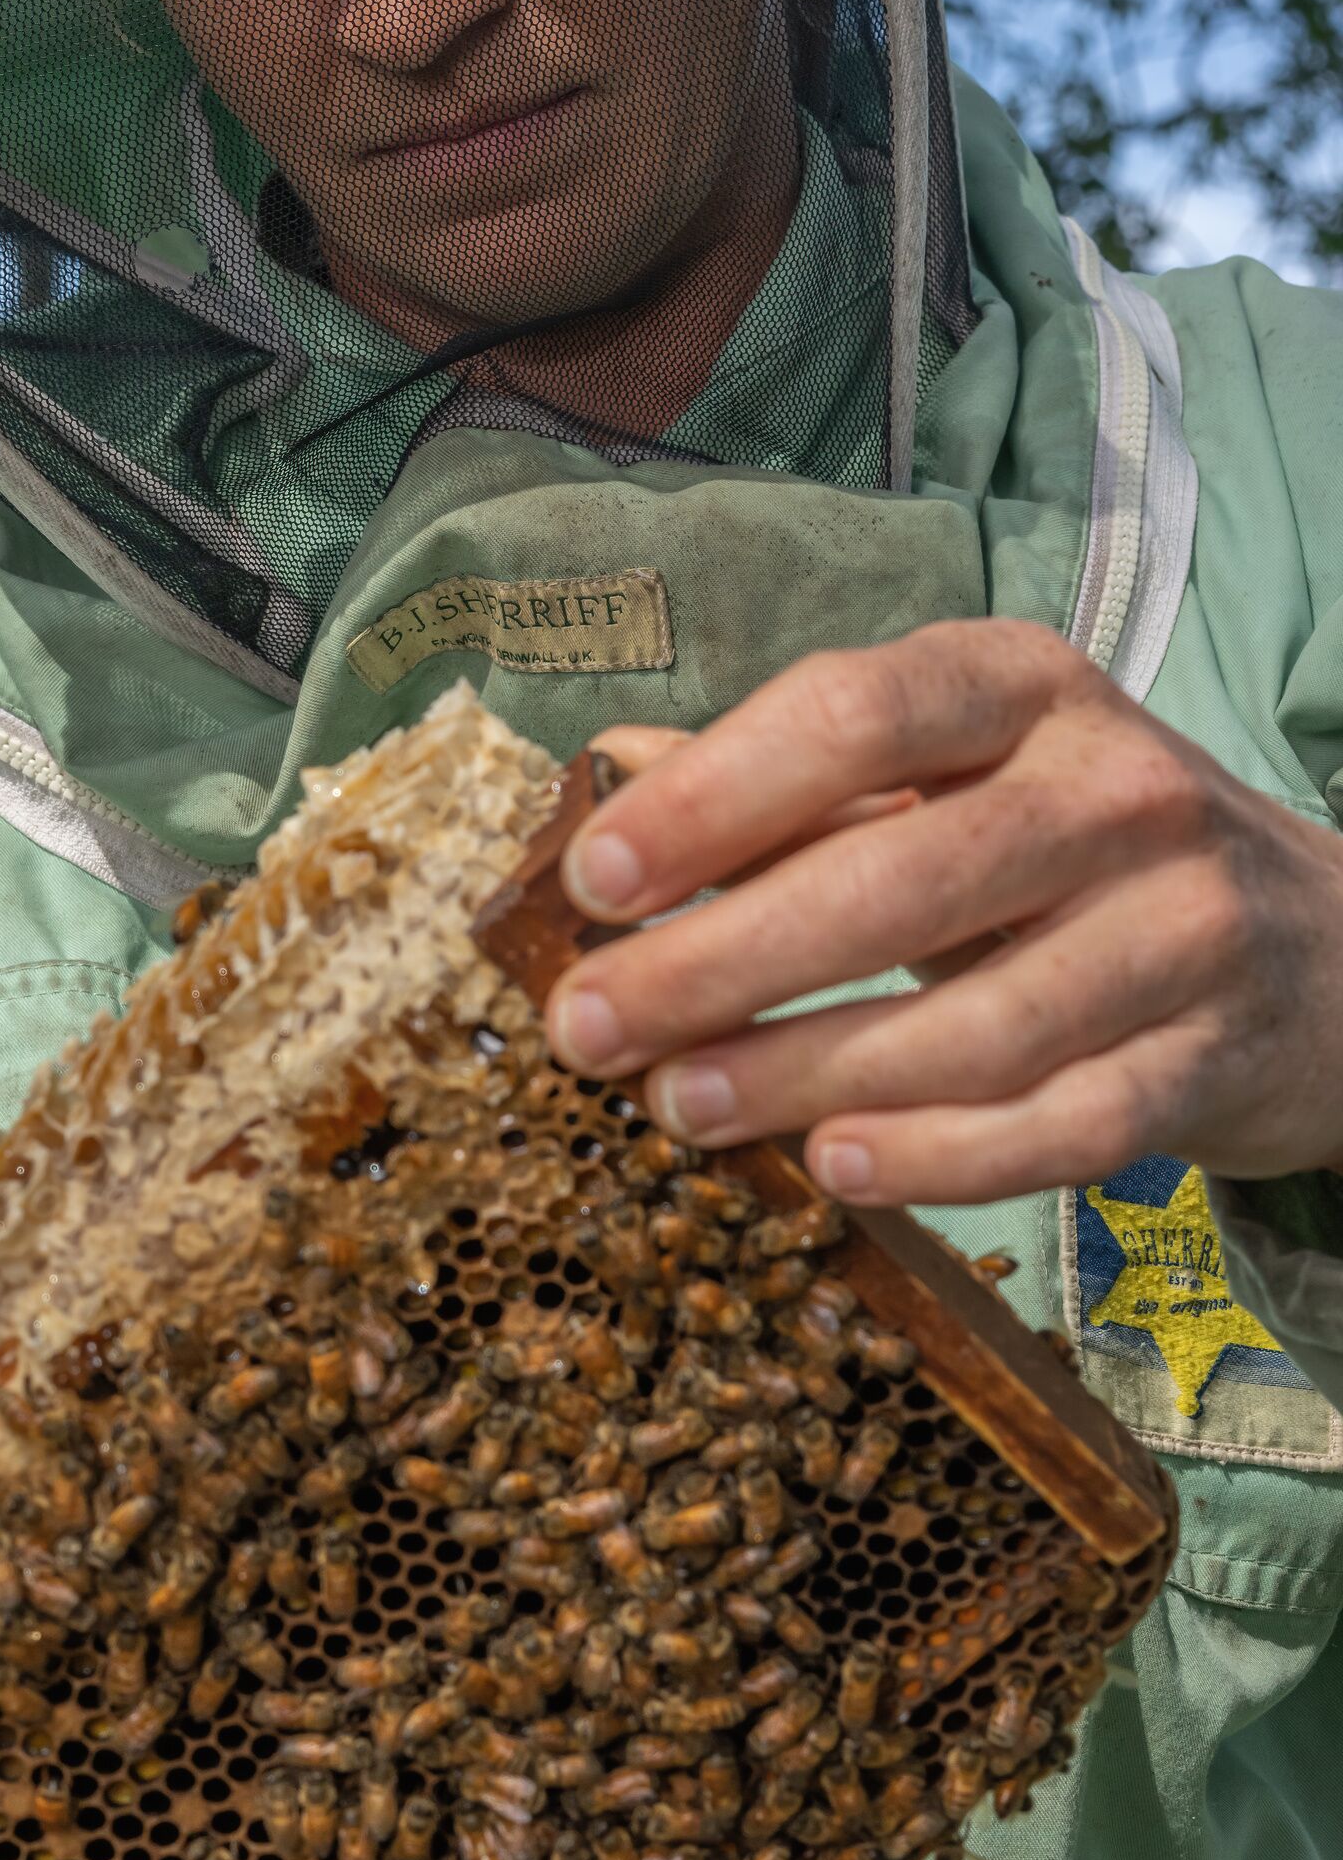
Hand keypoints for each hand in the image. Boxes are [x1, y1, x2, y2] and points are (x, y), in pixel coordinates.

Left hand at [540, 620, 1342, 1208]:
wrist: (1323, 950)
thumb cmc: (1074, 855)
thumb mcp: (951, 779)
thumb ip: (791, 781)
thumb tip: (609, 773)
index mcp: (1022, 691)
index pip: (855, 714)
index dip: (713, 800)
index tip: (592, 882)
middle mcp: (1116, 790)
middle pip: (899, 878)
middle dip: (722, 960)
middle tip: (590, 1027)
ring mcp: (1180, 926)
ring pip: (978, 1019)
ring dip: (807, 1072)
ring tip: (680, 1109)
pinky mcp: (1214, 1059)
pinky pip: (1067, 1124)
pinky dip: (943, 1157)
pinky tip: (838, 1168)